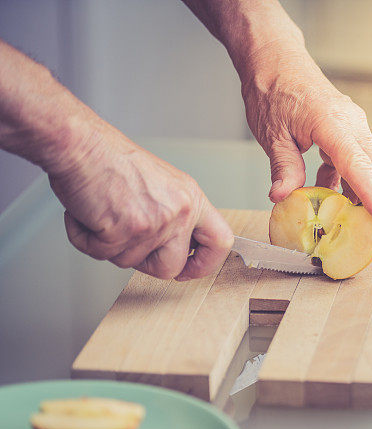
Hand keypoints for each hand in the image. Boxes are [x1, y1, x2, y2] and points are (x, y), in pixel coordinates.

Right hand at [48, 128, 232, 280]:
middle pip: (171, 267)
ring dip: (108, 244)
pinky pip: (101, 253)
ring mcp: (155, 223)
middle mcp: (179, 212)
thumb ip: (173, 214)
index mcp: (191, 199)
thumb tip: (173, 246)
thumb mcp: (162, 184)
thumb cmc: (111, 160)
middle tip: (126, 241)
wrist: (80, 144)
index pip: (220, 242)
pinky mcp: (125, 231)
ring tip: (102, 212)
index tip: (187, 270)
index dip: (204, 264)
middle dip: (145, 264)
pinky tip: (87, 213)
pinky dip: (85, 237)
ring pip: (130, 262)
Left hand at [240, 46, 371, 223]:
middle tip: (365, 230)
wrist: (274, 59)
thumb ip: (283, 168)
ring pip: (369, 165)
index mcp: (332, 123)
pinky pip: (357, 158)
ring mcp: (354, 123)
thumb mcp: (272, 134)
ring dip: (359, 190)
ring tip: (342, 214)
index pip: (358, 165)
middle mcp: (351, 122)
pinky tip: (326, 187)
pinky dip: (347, 177)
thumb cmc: (272, 89)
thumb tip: (283, 197)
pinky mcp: (349, 127)